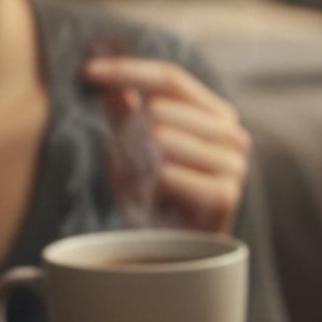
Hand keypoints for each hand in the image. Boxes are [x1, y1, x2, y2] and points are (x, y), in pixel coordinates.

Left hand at [83, 57, 251, 233]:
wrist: (174, 251)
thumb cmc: (155, 195)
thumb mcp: (132, 147)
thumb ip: (124, 111)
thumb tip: (105, 74)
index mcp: (216, 115)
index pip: (172, 78)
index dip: (129, 71)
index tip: (88, 71)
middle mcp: (232, 135)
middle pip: (168, 103)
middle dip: (129, 118)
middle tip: (117, 141)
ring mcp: (233, 166)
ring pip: (167, 137)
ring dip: (140, 153)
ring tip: (140, 172)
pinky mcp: (225, 196)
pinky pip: (172, 174)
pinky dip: (153, 182)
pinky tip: (156, 194)